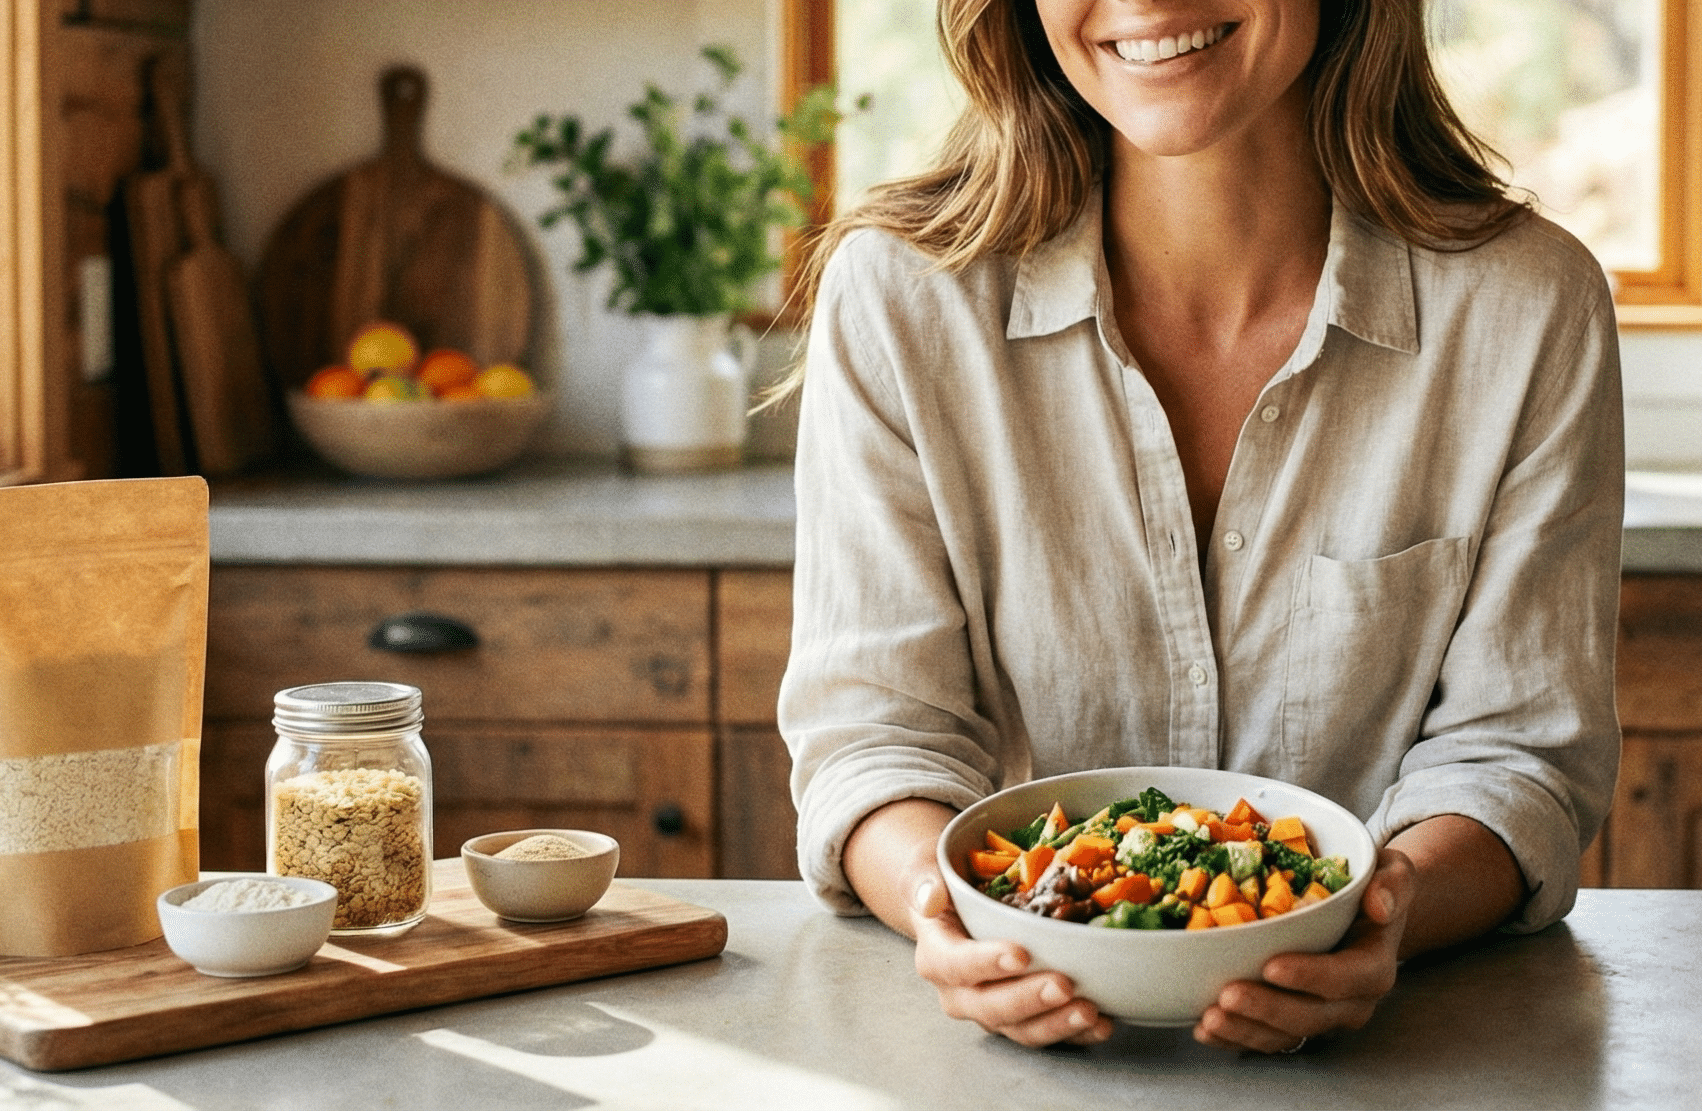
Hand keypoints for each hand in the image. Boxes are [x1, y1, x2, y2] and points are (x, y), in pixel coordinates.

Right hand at [911, 874, 1115, 1046]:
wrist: (957, 903)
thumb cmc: (945, 883)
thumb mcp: (925, 869)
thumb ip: (922, 881)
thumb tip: (929, 899)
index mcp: (936, 956)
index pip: (955, 965)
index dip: (985, 964)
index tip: (1019, 954)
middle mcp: (960, 992)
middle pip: (991, 1006)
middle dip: (1029, 1000)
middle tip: (1064, 985)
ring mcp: (992, 1009)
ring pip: (1021, 1028)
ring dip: (1057, 1024)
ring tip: (1089, 1010)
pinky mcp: (1022, 1017)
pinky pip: (1048, 1031)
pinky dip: (1076, 1033)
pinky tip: (1103, 1023)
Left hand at [1193, 847, 1416, 1053]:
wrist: (1367, 914)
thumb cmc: (1372, 885)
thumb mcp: (1394, 872)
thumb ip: (1393, 884)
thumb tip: (1379, 905)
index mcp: (1374, 966)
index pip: (1346, 978)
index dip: (1310, 976)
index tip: (1271, 966)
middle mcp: (1350, 1000)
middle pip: (1310, 1015)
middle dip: (1267, 1009)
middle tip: (1227, 995)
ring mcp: (1322, 1016)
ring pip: (1285, 1034)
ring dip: (1246, 1030)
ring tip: (1211, 1018)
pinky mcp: (1294, 1022)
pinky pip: (1266, 1037)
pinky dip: (1236, 1037)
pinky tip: (1205, 1029)